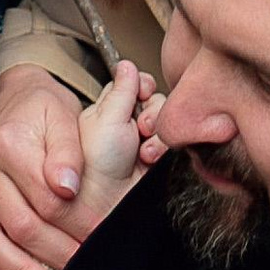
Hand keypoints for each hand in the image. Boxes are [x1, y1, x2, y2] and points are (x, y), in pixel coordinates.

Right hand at [0, 65, 165, 269]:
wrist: (11, 98)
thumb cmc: (43, 110)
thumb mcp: (62, 115)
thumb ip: (68, 151)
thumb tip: (67, 188)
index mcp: (7, 143)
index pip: (46, 198)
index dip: (77, 223)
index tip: (100, 240)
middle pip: (19, 224)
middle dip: (56, 252)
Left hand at [73, 61, 161, 231]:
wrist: (102, 204)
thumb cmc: (94, 164)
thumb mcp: (105, 117)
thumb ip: (121, 89)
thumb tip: (127, 65)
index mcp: (109, 110)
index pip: (135, 84)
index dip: (143, 85)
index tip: (142, 91)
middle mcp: (128, 126)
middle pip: (157, 101)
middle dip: (153, 111)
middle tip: (140, 126)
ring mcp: (145, 145)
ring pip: (169, 121)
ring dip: (159, 132)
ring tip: (144, 149)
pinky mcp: (158, 163)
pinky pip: (176, 144)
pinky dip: (166, 149)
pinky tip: (152, 159)